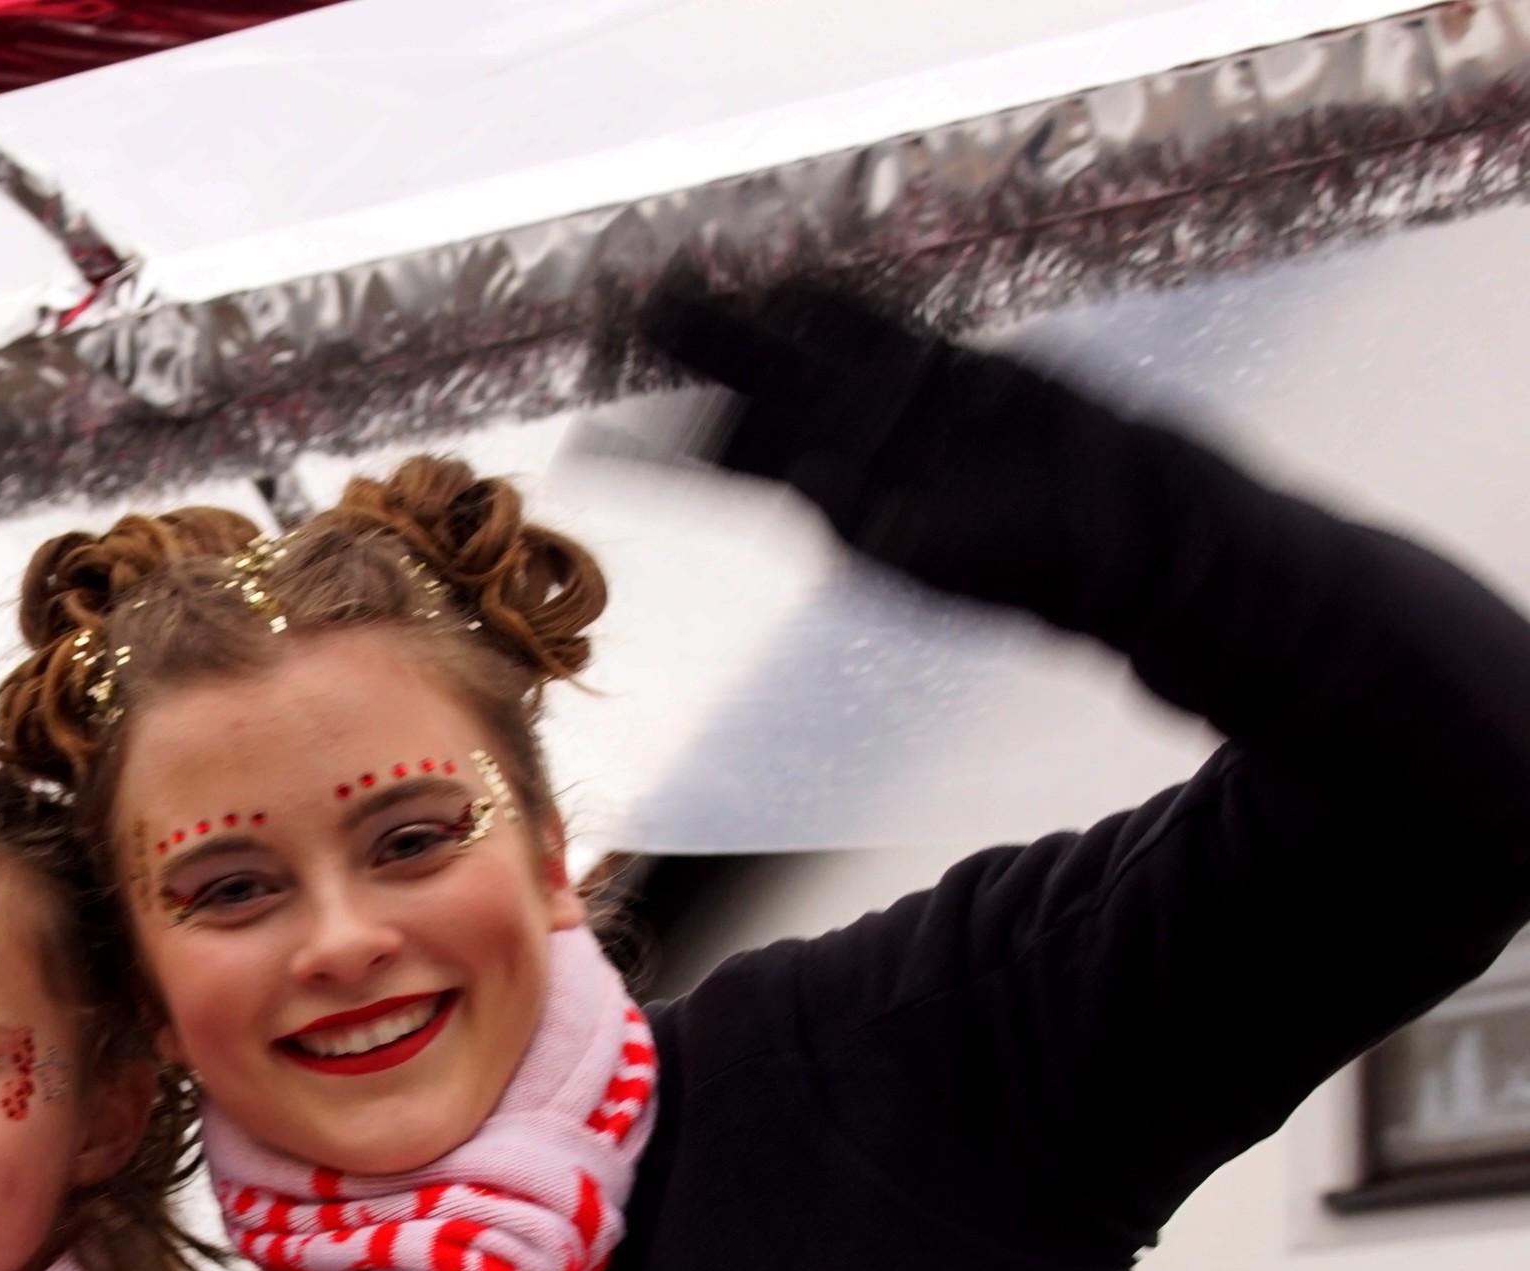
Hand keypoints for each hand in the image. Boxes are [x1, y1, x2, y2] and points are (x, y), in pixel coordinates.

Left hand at [645, 282, 1160, 633]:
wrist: (1115, 528)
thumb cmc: (1030, 565)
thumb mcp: (946, 554)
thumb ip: (875, 521)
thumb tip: (807, 486)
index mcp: (824, 503)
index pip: (717, 473)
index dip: (653, 454)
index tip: (587, 441)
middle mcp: (844, 448)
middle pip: (741, 389)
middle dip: (684, 351)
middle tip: (617, 311)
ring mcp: (888, 404)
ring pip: (795, 346)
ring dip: (738, 312)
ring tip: (676, 274)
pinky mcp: (938, 368)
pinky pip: (869, 324)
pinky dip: (827, 298)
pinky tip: (781, 273)